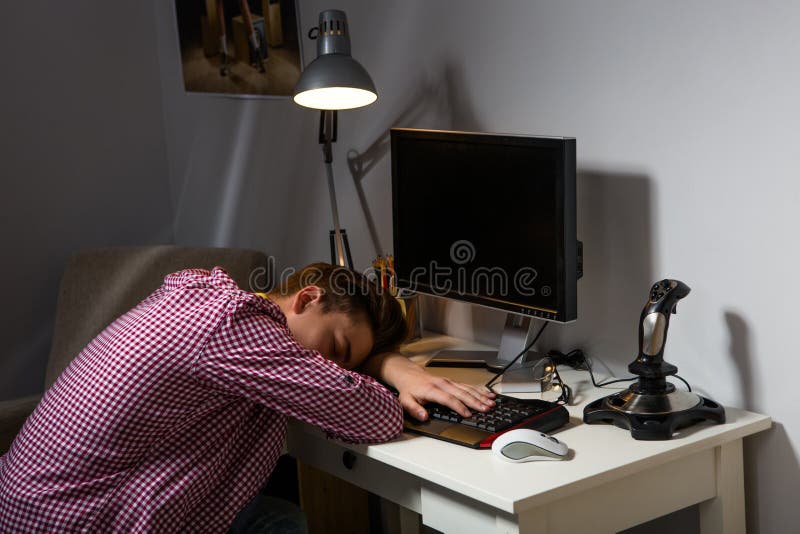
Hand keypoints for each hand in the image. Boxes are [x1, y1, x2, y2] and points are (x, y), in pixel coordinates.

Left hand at [362, 353, 495, 420]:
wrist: (409, 374)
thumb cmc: (409, 389)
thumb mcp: (406, 401)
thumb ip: (414, 409)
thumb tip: (424, 417)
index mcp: (432, 389)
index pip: (448, 399)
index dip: (459, 407)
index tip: (468, 414)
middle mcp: (443, 384)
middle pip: (462, 393)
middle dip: (476, 401)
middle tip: (487, 408)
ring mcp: (449, 381)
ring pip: (467, 388)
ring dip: (480, 395)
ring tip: (491, 402)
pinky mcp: (452, 381)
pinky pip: (468, 385)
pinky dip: (479, 390)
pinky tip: (488, 393)